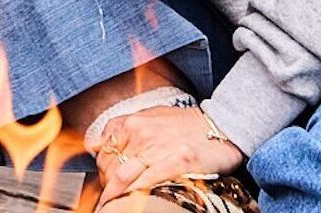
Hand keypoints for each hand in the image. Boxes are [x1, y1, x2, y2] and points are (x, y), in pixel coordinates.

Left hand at [95, 106, 243, 203]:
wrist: (222, 126)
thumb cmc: (185, 124)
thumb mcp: (152, 117)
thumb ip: (124, 128)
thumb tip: (98, 145)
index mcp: (134, 122)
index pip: (103, 152)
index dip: (101, 172)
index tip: (103, 184)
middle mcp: (142, 133)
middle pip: (110, 167)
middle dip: (106, 187)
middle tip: (108, 200)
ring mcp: (159, 148)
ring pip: (123, 178)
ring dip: (115, 196)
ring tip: (113, 208)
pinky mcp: (178, 162)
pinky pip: (147, 183)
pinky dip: (135, 195)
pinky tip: (133, 204)